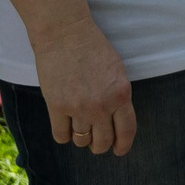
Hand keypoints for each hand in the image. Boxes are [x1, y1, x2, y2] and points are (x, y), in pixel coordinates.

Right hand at [33, 20, 134, 155]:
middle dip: (100, 145)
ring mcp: (79, 107)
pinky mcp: (57, 107)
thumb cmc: (93, 48)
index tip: (119, 151)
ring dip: (81, 138)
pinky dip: (63, 134)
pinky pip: (61, 135)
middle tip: (96, 141)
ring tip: (79, 128)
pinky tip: (64, 126)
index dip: (123, 145)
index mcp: (121, 94)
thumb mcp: (117, 71)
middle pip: (103, 141)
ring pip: (82, 141)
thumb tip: (115, 119)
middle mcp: (102, 105)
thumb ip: (118, 96)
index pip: (126, 130)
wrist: (66, 34)